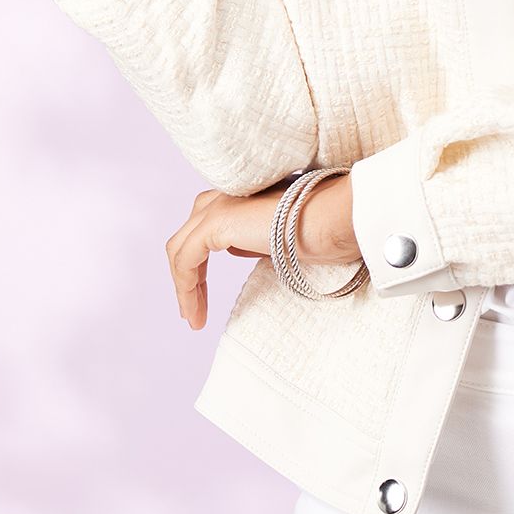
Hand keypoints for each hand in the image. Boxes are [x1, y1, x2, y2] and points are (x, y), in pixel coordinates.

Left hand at [167, 175, 359, 329]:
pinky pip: (185, 260)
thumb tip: (238, 248)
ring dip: (184, 287)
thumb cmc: (323, 230)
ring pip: (180, 249)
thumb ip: (255, 240)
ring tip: (193, 318)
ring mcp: (218, 206)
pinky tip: (194, 313)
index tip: (204, 298)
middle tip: (193, 309)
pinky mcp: (216, 223)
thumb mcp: (281, 239)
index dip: (201, 264)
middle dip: (188, 275)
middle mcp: (226, 195)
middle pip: (188, 237)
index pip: (207, 228)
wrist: (332, 219)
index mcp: (241, 197)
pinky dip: (185, 288)